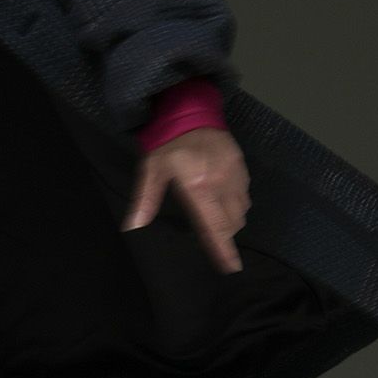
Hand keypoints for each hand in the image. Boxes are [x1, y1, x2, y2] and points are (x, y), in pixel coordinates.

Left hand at [120, 126, 250, 272]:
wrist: (189, 110)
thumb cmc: (167, 143)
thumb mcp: (151, 171)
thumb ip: (146, 201)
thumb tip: (133, 226)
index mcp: (198, 186)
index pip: (215, 226)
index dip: (223, 249)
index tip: (231, 267)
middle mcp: (221, 183)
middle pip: (232, 223)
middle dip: (225, 234)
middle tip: (213, 237)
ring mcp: (234, 174)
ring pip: (242, 210)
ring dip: (231, 219)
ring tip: (216, 216)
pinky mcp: (241, 166)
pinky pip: (245, 193)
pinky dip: (236, 202)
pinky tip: (222, 197)